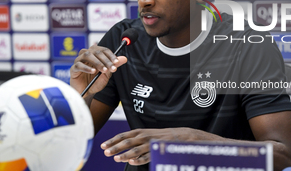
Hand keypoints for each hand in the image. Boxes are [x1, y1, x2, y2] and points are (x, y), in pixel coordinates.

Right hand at [70, 44, 126, 95]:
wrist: (87, 93)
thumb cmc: (95, 81)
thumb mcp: (107, 74)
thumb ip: (114, 65)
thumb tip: (124, 58)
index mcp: (95, 54)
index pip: (103, 50)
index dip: (111, 55)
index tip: (117, 62)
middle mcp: (86, 55)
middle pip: (95, 51)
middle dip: (105, 60)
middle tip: (112, 68)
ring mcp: (79, 61)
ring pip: (87, 55)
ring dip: (97, 62)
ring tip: (103, 70)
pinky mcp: (73, 69)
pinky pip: (78, 65)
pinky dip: (86, 68)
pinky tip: (93, 71)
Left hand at [100, 128, 223, 165]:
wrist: (185, 135)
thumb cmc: (165, 136)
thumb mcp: (151, 134)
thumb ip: (139, 139)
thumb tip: (125, 145)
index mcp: (143, 131)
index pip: (125, 135)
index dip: (113, 140)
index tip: (103, 145)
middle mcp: (146, 135)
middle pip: (128, 141)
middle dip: (115, 146)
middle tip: (105, 152)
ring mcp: (153, 143)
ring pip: (137, 148)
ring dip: (125, 154)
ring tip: (116, 158)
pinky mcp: (160, 150)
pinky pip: (148, 156)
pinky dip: (140, 159)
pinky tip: (132, 162)